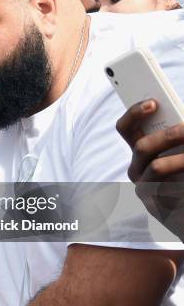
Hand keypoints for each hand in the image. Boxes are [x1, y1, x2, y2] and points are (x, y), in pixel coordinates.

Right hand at [116, 99, 183, 239]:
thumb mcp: (181, 152)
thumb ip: (178, 136)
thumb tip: (180, 121)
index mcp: (143, 151)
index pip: (127, 127)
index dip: (134, 112)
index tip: (153, 103)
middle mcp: (137, 167)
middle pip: (138, 144)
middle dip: (166, 135)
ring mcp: (143, 185)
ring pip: (154, 163)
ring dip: (180, 154)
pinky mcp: (152, 202)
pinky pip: (165, 182)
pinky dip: (182, 173)